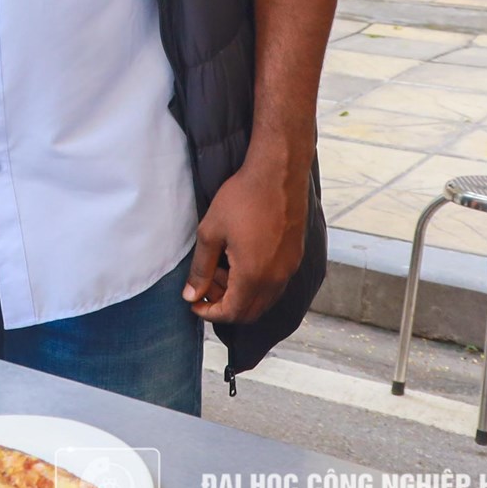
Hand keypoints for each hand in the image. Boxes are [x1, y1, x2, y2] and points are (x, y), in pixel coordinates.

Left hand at [183, 157, 308, 322]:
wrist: (278, 174)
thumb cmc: (242, 199)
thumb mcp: (211, 233)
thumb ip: (200, 268)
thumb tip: (191, 295)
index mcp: (254, 276)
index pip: (231, 313)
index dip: (209, 313)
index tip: (193, 303)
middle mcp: (276, 279)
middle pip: (249, 312)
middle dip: (223, 305)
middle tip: (205, 285)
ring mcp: (289, 269)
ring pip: (263, 299)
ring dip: (239, 294)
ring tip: (219, 269)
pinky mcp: (295, 258)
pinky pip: (274, 285)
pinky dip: (254, 284)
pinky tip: (238, 260)